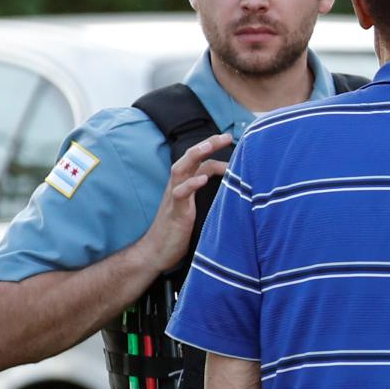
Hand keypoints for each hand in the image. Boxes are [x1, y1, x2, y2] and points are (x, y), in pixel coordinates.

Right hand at [136, 133, 233, 272]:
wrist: (156, 253)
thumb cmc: (178, 232)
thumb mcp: (196, 210)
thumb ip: (208, 198)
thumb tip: (233, 191)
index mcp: (184, 186)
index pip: (199, 162)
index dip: (214, 151)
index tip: (232, 142)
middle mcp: (178, 188)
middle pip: (189, 158)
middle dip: (207, 144)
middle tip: (227, 135)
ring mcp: (174, 199)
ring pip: (181, 169)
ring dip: (195, 156)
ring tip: (210, 145)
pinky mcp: (174, 213)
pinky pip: (179, 195)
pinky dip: (190, 185)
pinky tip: (202, 179)